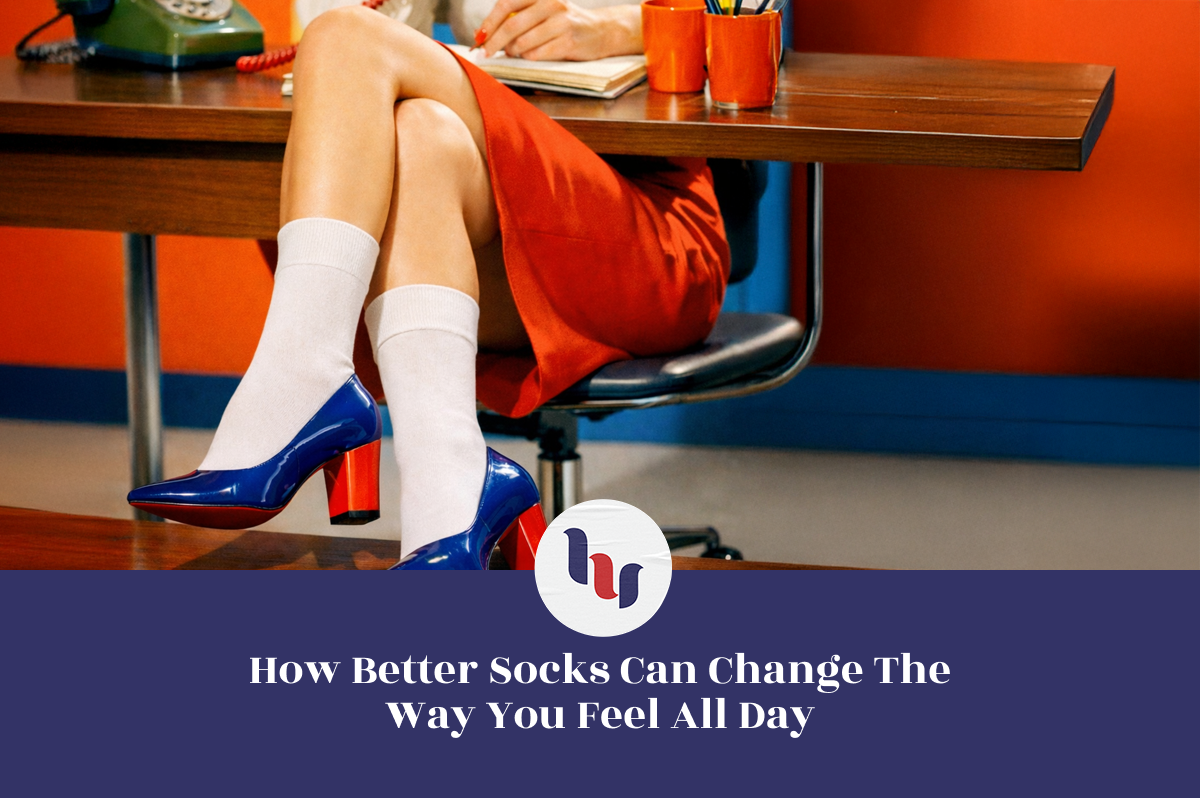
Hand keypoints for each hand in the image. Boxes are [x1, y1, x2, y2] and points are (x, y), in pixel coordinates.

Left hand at [476, 0, 641, 61]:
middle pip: (512, 25)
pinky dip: (529, 58)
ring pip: (523, 42)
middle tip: (484, 53)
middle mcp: (551, 3)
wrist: (602, 31)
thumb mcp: (542, 11)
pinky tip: (532, 56)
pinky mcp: (569, 41)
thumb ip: (519, 17)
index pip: (506, 5)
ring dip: (513, 52)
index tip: (477, 38)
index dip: (489, 23)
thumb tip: (486, 34)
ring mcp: (561, 22)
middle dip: (494, 42)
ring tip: (515, 53)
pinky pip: (538, 54)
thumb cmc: (565, 23)